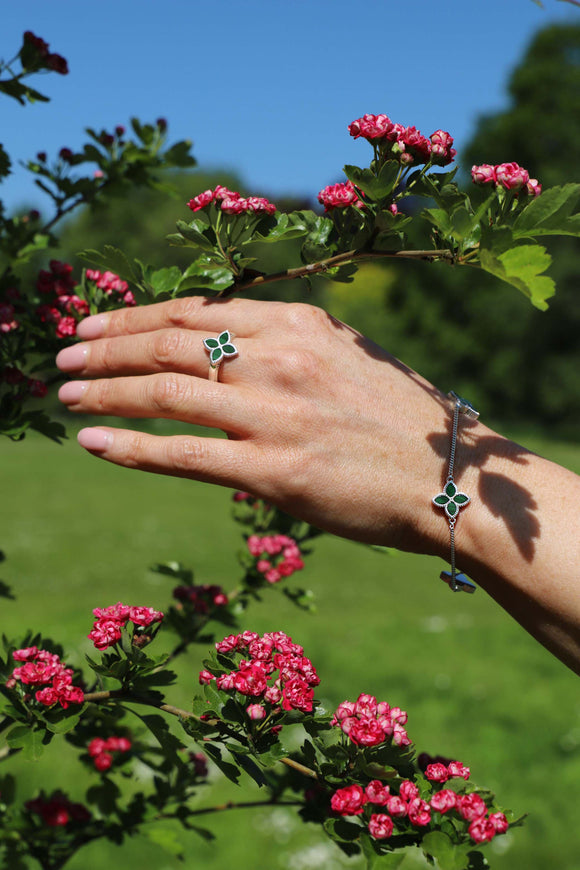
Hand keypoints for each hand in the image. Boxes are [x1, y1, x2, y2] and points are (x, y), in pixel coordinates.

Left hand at [56, 296, 456, 553]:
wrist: (453, 478)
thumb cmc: (402, 420)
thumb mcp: (348, 357)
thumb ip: (289, 345)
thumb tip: (228, 346)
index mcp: (299, 322)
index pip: (196, 310)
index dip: (135, 316)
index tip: (96, 326)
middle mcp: (282, 356)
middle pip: (169, 341)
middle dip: (105, 348)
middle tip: (63, 357)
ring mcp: (276, 412)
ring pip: (165, 390)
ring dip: (104, 393)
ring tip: (65, 397)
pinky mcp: (275, 469)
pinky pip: (182, 453)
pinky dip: (128, 447)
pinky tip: (92, 444)